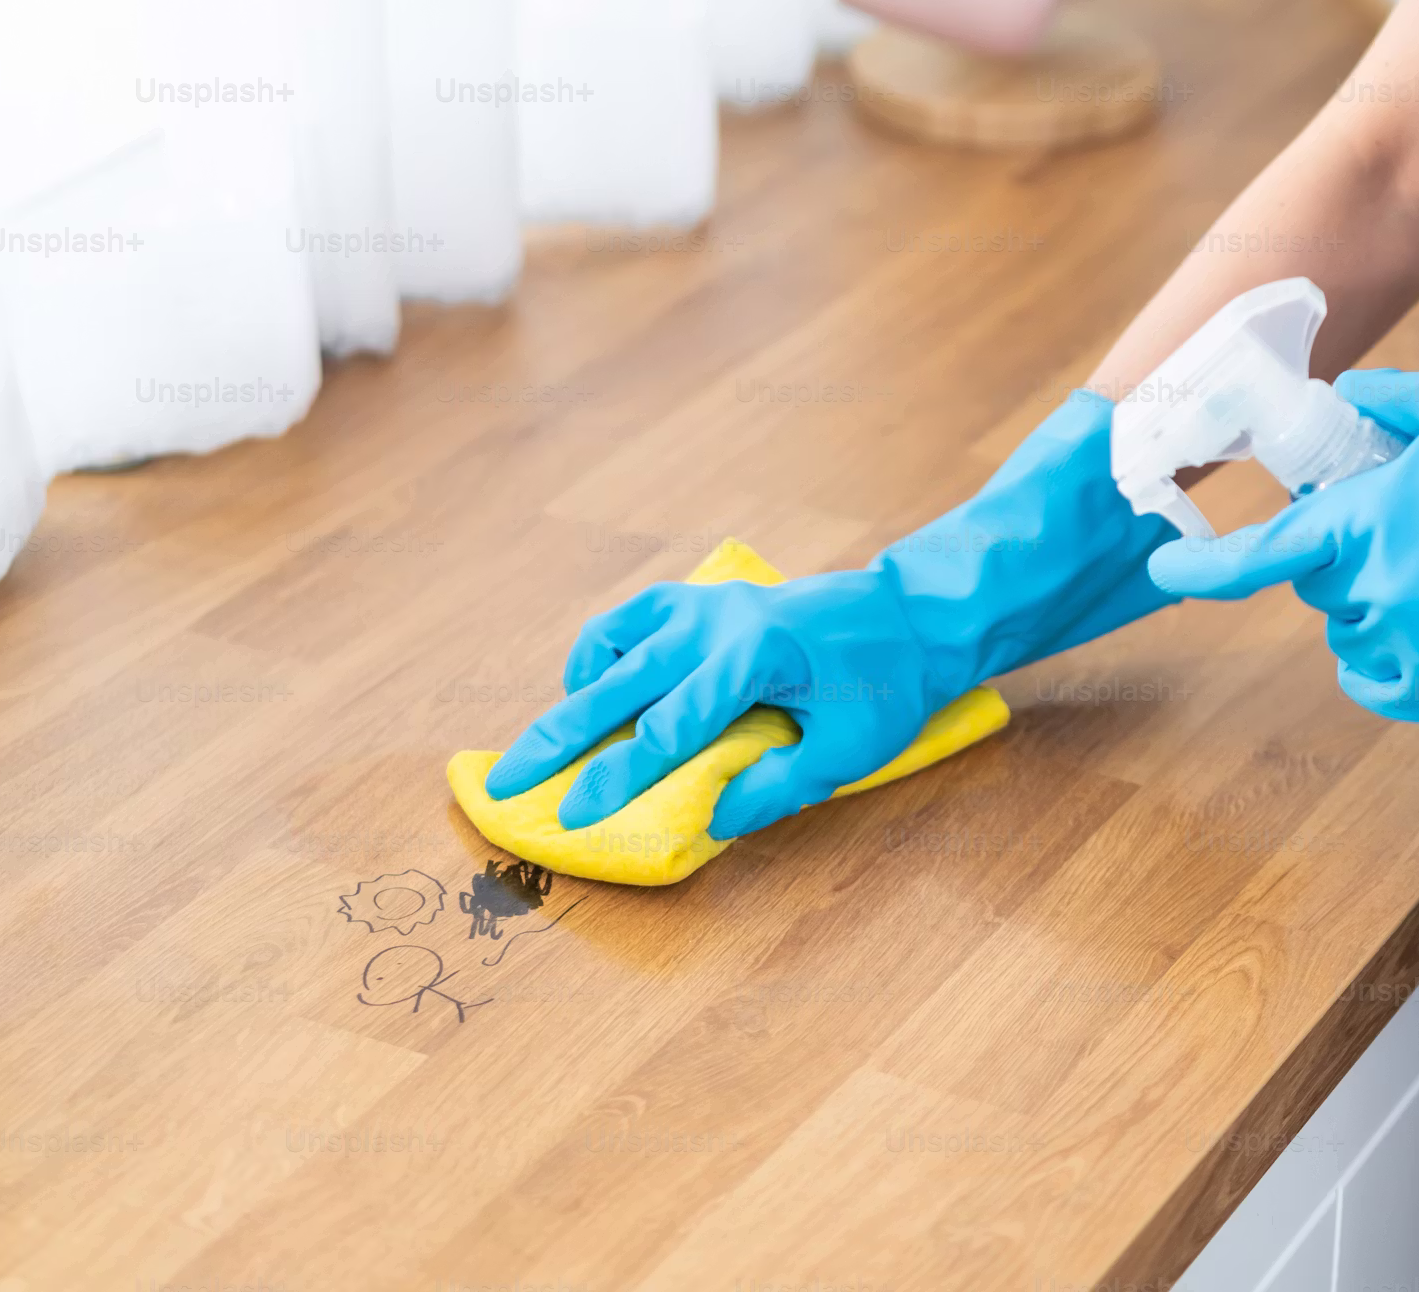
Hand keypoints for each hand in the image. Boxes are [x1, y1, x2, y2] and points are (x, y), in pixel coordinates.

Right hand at [488, 389, 1180, 837]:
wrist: (913, 612)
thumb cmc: (888, 682)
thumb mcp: (847, 750)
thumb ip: (775, 786)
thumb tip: (709, 818)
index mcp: (752, 660)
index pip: (668, 733)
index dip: (618, 780)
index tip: (575, 816)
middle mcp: (716, 625)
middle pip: (617, 687)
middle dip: (558, 740)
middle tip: (506, 783)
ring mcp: (707, 606)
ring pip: (615, 643)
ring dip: (577, 691)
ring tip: (552, 740)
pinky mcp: (707, 600)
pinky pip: (636, 619)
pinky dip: (604, 649)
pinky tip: (601, 686)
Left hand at [1146, 369, 1418, 772]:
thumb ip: (1393, 401)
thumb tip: (1354, 392)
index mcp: (1365, 524)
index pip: (1261, 554)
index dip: (1203, 566)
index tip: (1163, 568)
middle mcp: (1375, 594)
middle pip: (1322, 588)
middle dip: (1345, 560)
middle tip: (1407, 526)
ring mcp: (1414, 648)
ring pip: (1356, 638)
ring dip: (1374, 610)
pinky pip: (1393, 683)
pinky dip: (1397, 661)